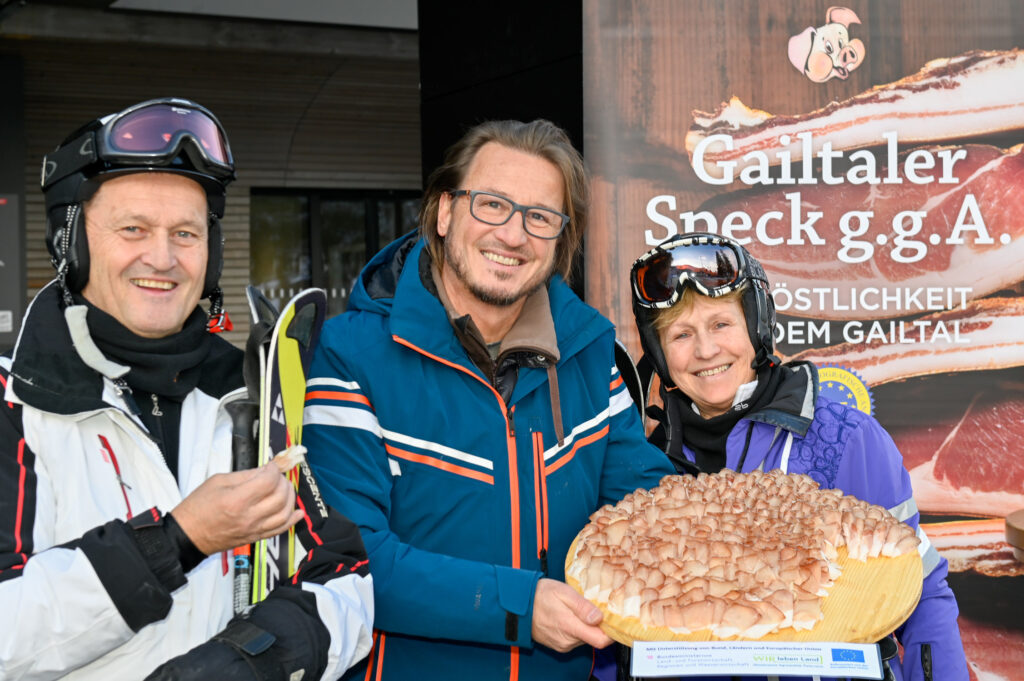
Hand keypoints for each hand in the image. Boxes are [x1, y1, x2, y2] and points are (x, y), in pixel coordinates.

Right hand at [170, 463, 303, 554]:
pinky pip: (280, 530)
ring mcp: (253, 529)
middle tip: (277, 476)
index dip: (274, 470)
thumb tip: (266, 470)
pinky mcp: (255, 537)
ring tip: (285, 489)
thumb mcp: (218, 481)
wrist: (187, 535)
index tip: (271, 466)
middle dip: (283, 481)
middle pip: (280, 496)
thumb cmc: (197, 508)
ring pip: (285, 513)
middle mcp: (248, 516)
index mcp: (237, 500)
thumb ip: (245, 475)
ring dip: (290, 498)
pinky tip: (298, 512)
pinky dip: (292, 520)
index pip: (268, 481)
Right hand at [531, 578, 613, 651]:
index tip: (613, 620)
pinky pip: (575, 639)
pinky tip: (569, 616)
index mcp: (570, 627)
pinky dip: (577, 629)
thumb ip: (582, 606)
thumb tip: (598, 618)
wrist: (519, 605)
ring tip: (577, 610)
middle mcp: (567, 641)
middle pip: (594, 638)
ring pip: (585, 638)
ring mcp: (562, 645)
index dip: (611, 632)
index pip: (600, 640)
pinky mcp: (558, 645)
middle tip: (592, 607)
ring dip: (586, 626)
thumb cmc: (540, 595)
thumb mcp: (563, 592)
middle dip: (597, 625)